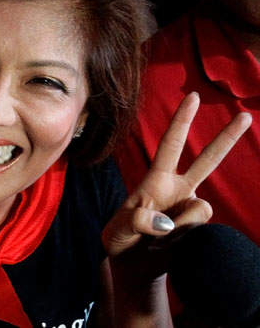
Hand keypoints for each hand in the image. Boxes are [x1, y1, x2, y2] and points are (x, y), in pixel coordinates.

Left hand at [104, 92, 251, 259]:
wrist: (134, 265)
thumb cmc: (121, 241)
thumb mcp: (117, 231)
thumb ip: (135, 222)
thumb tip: (166, 223)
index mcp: (155, 180)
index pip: (170, 145)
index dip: (181, 121)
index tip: (192, 97)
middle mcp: (178, 189)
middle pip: (207, 160)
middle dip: (226, 138)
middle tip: (245, 115)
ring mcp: (191, 209)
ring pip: (202, 209)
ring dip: (179, 226)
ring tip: (157, 238)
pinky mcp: (200, 229)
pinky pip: (201, 230)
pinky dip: (183, 240)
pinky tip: (170, 246)